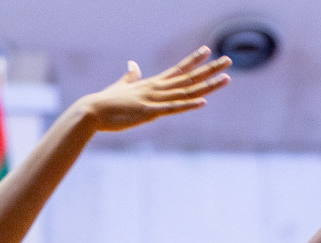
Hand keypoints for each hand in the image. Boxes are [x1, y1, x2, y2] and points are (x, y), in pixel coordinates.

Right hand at [77, 47, 231, 132]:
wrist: (92, 112)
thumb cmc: (106, 102)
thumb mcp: (122, 86)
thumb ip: (130, 76)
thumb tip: (133, 64)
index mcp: (152, 83)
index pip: (178, 69)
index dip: (194, 60)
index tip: (207, 50)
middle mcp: (156, 88)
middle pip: (188, 77)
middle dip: (210, 69)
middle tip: (228, 60)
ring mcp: (154, 100)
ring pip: (186, 91)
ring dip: (207, 86)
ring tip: (226, 78)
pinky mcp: (149, 113)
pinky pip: (173, 109)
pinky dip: (188, 105)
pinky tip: (203, 102)